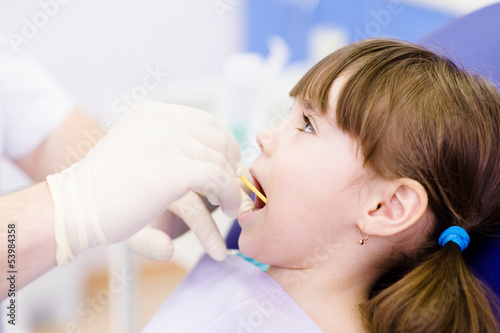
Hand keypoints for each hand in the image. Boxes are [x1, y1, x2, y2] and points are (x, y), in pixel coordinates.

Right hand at [46, 101, 244, 264]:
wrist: (74, 208)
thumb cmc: (105, 188)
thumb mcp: (139, 151)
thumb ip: (170, 145)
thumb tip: (211, 154)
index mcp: (153, 113)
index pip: (206, 121)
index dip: (225, 146)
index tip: (230, 168)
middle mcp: (161, 120)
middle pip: (218, 140)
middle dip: (231, 166)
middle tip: (234, 190)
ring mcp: (167, 142)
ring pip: (220, 162)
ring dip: (231, 187)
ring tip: (233, 207)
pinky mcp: (173, 170)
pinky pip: (218, 179)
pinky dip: (230, 196)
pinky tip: (229, 210)